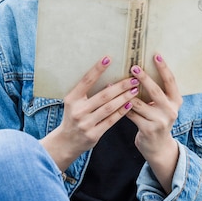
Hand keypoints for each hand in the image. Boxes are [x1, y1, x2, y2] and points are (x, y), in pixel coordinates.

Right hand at [41, 56, 138, 170]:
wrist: (66, 142)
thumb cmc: (73, 117)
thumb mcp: (73, 103)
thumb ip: (86, 93)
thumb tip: (109, 80)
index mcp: (72, 99)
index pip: (86, 81)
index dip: (97, 69)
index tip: (108, 58)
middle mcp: (78, 110)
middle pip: (103, 95)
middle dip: (120, 86)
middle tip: (133, 78)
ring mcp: (86, 123)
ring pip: (109, 108)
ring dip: (124, 98)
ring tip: (135, 89)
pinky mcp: (94, 134)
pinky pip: (111, 120)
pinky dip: (122, 111)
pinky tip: (130, 104)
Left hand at [125, 55, 182, 192]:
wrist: (158, 147)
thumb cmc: (156, 119)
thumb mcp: (162, 106)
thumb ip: (156, 92)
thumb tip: (139, 69)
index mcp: (176, 101)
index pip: (171, 81)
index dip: (164, 67)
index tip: (155, 54)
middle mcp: (171, 110)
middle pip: (156, 91)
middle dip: (144, 78)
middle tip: (133, 67)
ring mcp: (160, 121)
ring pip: (139, 103)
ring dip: (125, 93)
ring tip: (113, 84)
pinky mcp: (148, 129)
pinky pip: (131, 114)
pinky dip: (121, 106)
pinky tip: (112, 100)